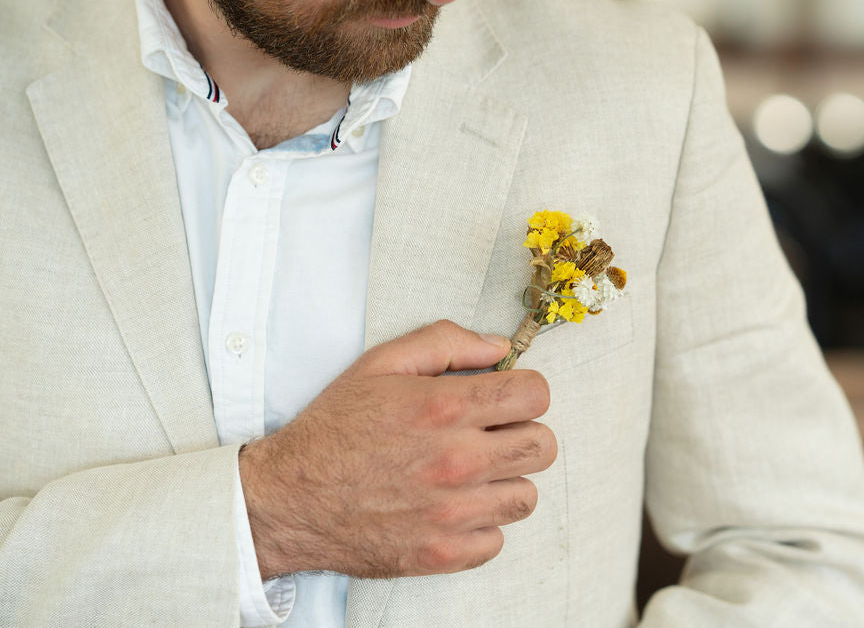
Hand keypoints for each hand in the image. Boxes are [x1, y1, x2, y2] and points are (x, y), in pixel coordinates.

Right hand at [238, 320, 555, 579]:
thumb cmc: (333, 430)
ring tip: (469, 473)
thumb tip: (497, 347)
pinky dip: (480, 524)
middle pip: (543, 446)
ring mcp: (453, 512)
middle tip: (490, 434)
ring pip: (526, 496)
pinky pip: (497, 539)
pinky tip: (452, 506)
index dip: (524, 391)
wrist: (288, 498)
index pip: (535, 395)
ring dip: (504, 481)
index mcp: (444, 408)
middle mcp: (456, 461)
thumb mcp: (381, 364)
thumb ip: (446, 343)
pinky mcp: (443, 552)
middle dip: (522, 433)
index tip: (506, 398)